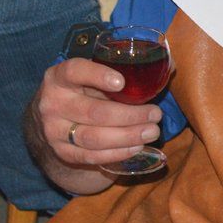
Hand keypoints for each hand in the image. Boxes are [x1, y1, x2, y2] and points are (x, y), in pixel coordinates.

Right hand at [32, 58, 162, 168]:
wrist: (55, 119)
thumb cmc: (84, 91)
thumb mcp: (94, 76)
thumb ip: (123, 70)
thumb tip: (169, 66)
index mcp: (59, 77)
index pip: (75, 71)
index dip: (98, 75)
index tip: (122, 82)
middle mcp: (52, 103)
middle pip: (93, 112)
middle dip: (129, 115)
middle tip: (155, 114)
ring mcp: (53, 130)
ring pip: (93, 137)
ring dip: (127, 136)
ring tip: (152, 132)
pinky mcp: (61, 152)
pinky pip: (91, 156)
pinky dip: (117, 153)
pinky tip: (137, 147)